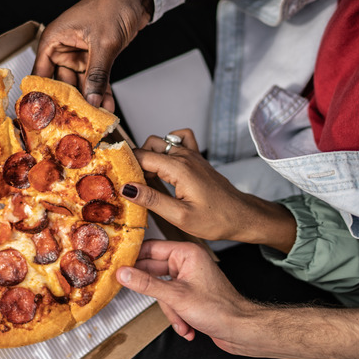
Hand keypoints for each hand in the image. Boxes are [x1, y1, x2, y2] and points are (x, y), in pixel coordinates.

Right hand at [32, 0, 152, 111]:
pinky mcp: (95, 58)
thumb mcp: (103, 43)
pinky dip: (101, 92)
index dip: (42, 96)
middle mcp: (63, 49)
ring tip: (95, 118)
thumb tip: (90, 100)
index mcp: (53, 40)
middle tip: (75, 123)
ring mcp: (79, 55)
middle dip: (70, 103)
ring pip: (80, 84)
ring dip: (89, 100)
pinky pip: (95, 79)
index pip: (40, 74)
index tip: (46, 116)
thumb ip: (96, 74)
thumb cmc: (112, 5)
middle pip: (61, 83)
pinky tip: (106, 106)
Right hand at [117, 239, 256, 352]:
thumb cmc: (220, 309)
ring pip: (161, 289)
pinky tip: (186, 326)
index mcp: (186, 253)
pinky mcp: (190, 294)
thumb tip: (123, 273)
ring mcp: (189, 278)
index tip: (117, 265)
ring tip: (180, 319)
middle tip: (133, 293)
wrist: (242, 330)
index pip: (151, 248)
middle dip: (153, 292)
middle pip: (153, 271)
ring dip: (169, 309)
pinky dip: (176, 315)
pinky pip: (171, 300)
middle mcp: (187, 262)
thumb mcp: (176, 296)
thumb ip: (146, 284)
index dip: (133, 258)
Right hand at [121, 129, 296, 249]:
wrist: (242, 216)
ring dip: (149, 156)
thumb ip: (152, 200)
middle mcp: (185, 156)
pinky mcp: (196, 158)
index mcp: (179, 168)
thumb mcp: (180, 216)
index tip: (116, 178)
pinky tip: (165, 163)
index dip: (125, 166)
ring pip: (160, 142)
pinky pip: (178, 139)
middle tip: (132, 184)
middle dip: (135, 161)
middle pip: (148, 146)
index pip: (141, 156)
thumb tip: (127, 188)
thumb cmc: (216, 219)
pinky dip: (167, 146)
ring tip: (147, 179)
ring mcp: (192, 154)